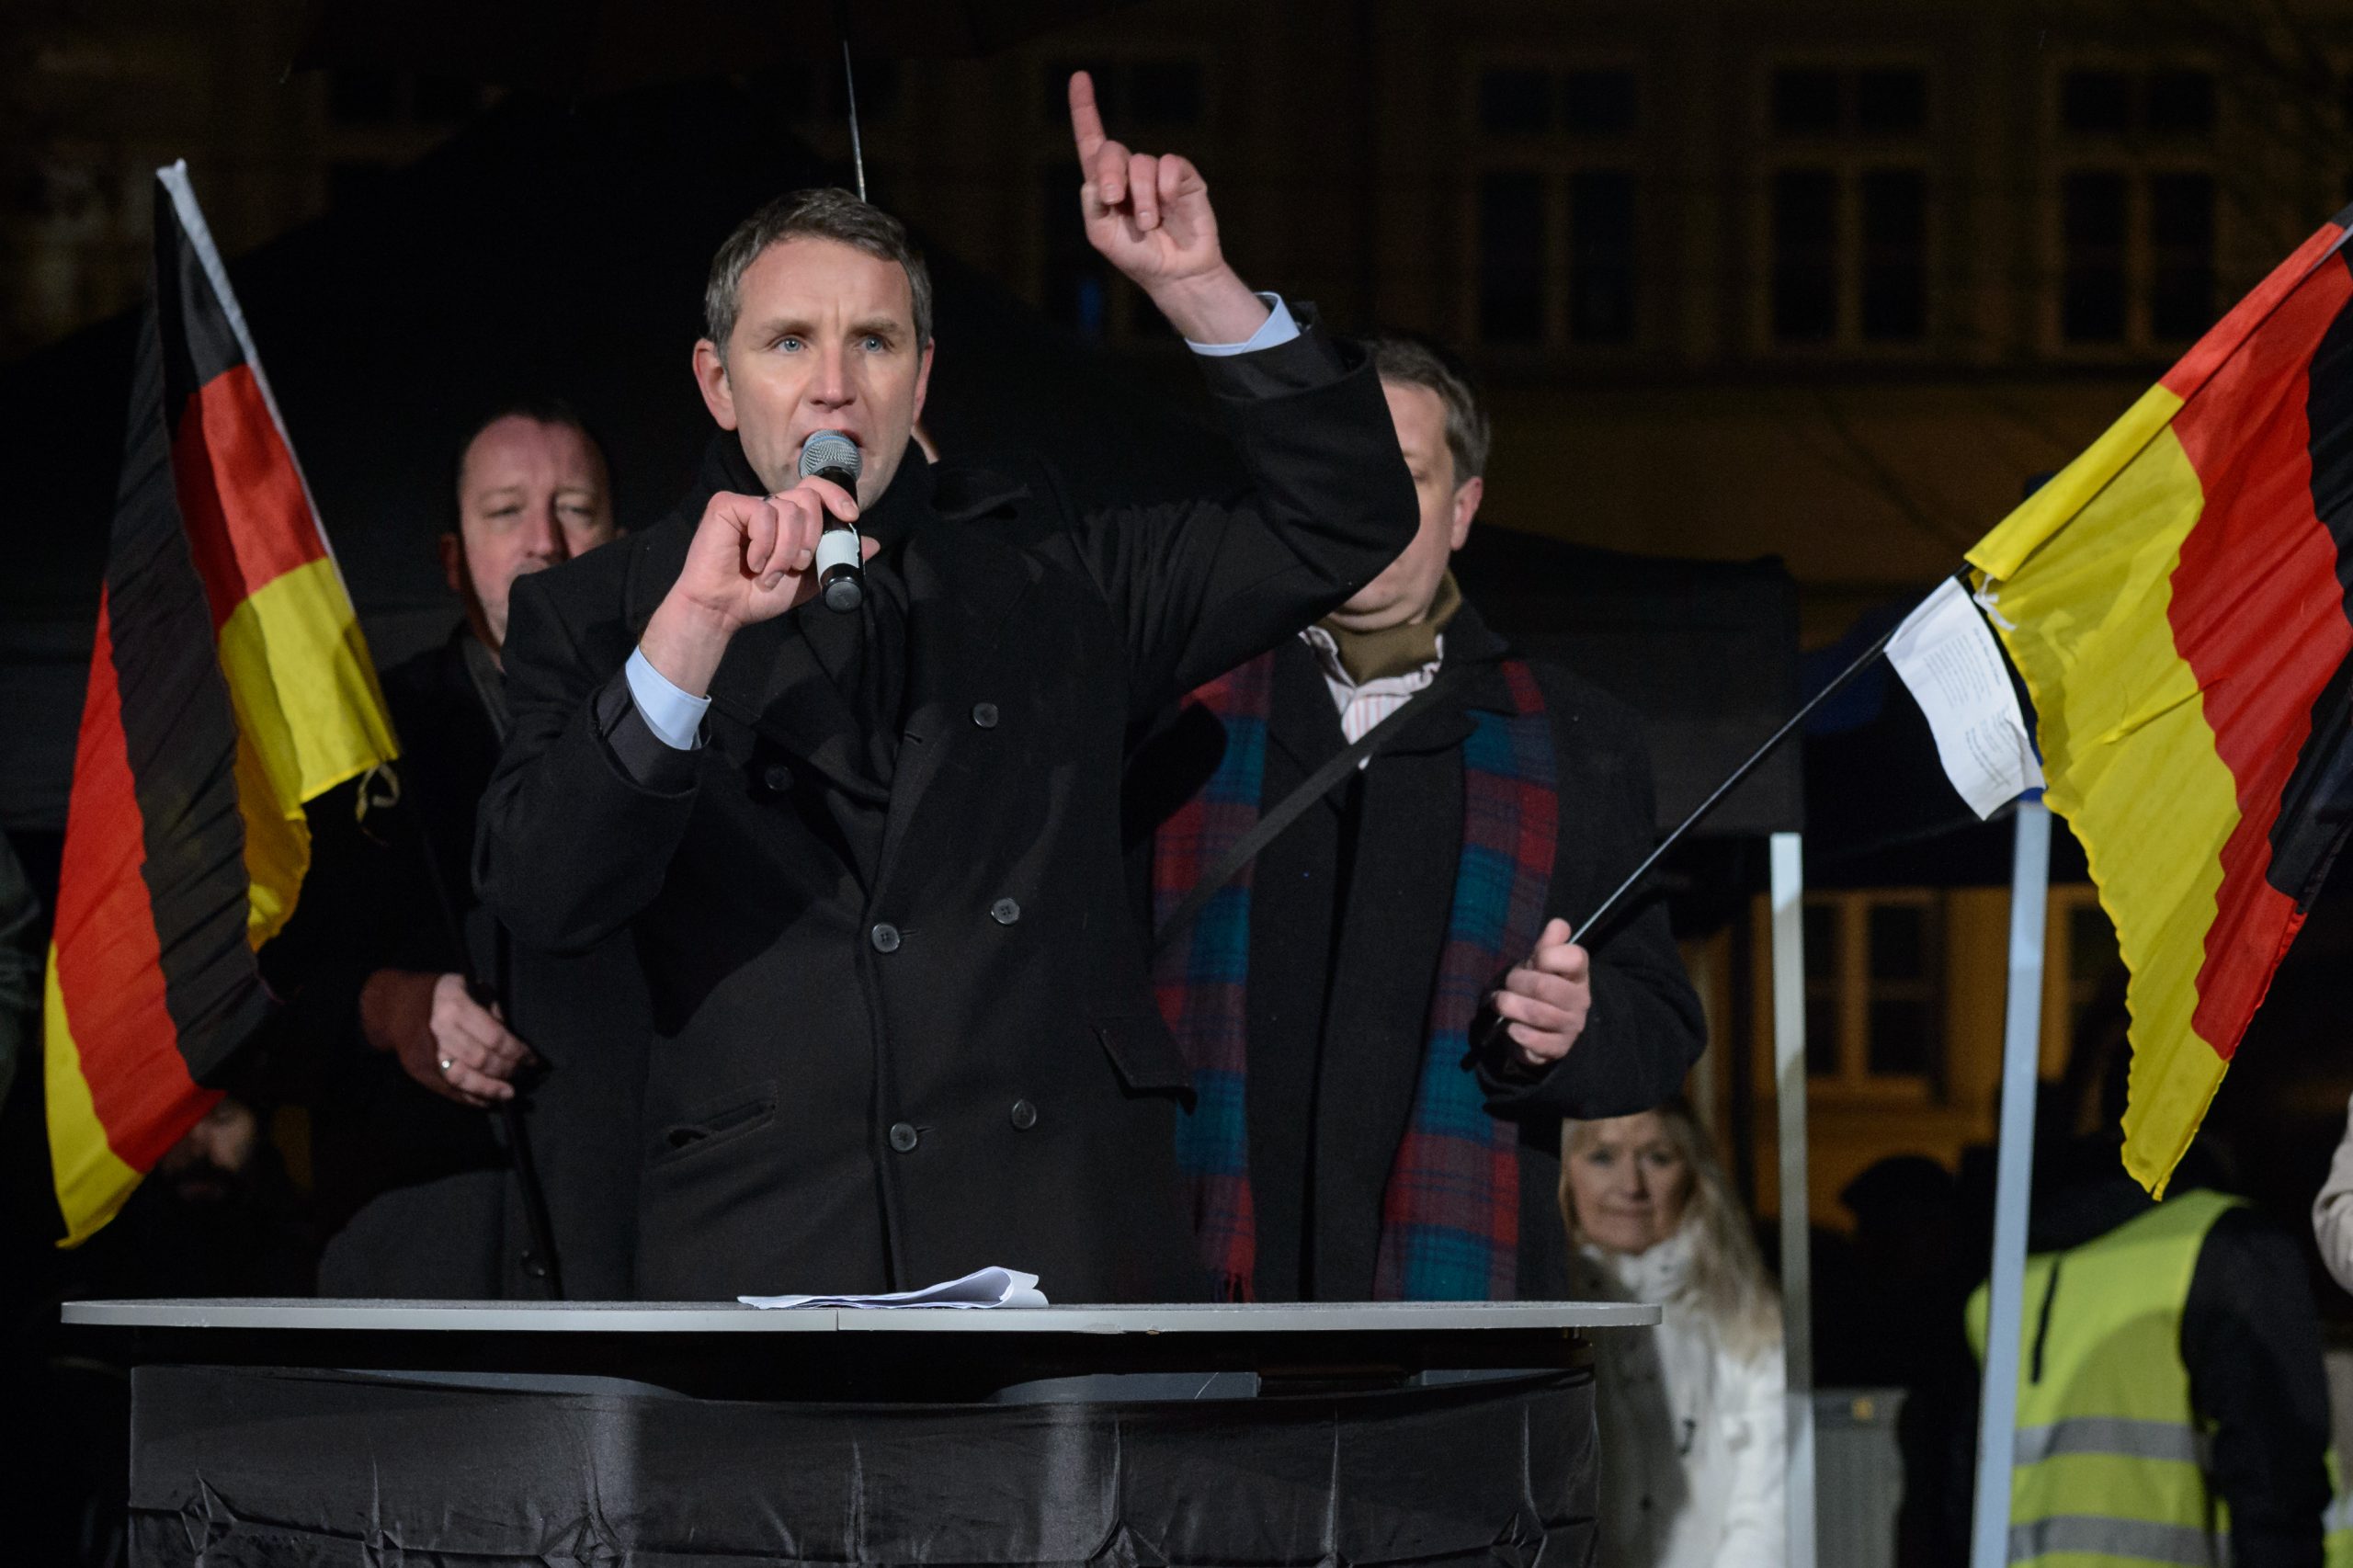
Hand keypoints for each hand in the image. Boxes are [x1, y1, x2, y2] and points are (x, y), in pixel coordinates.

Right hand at [359, 969, 537, 1106]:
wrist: (396, 1006)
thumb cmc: (442, 994)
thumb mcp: (470, 988)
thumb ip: (493, 1011)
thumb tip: (513, 1042)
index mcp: (456, 1007)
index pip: (495, 1037)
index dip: (518, 1052)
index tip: (533, 1059)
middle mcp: (441, 1031)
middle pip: (482, 1060)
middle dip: (508, 1071)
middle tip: (524, 1075)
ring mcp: (428, 1052)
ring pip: (464, 1078)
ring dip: (490, 1089)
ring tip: (509, 1094)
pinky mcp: (421, 1069)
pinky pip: (449, 1088)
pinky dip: (470, 1098)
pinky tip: (487, 1101)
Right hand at [640, 478, 876, 696]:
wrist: (725, 611)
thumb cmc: (758, 595)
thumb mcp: (808, 580)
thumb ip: (836, 558)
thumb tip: (874, 544)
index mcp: (788, 518)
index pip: (816, 489)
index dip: (836, 496)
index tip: (850, 517)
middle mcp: (770, 505)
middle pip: (808, 497)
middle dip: (811, 536)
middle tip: (797, 565)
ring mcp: (748, 503)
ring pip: (788, 509)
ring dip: (786, 550)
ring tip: (770, 573)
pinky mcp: (726, 505)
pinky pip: (762, 513)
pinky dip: (764, 545)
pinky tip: (752, 561)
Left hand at [1066, 70, 1266, 343]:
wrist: (1175, 273)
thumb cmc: (1137, 256)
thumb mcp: (1102, 235)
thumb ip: (1091, 206)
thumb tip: (1096, 178)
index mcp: (1105, 184)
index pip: (1092, 141)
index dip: (1084, 109)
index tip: (1079, 78)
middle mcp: (1129, 173)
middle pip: (1110, 150)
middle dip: (1109, 172)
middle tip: (1113, 199)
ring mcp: (1156, 174)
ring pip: (1141, 163)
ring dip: (1141, 197)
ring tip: (1148, 224)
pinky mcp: (1183, 178)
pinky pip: (1169, 166)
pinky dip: (1164, 187)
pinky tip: (1169, 205)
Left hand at [1492, 918, 1591, 1070]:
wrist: (1543, 1029)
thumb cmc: (1540, 987)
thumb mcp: (1541, 964)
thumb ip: (1548, 944)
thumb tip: (1558, 925)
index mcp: (1578, 974)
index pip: (1575, 957)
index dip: (1547, 956)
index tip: (1534, 960)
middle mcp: (1580, 1000)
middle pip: (1545, 986)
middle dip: (1518, 981)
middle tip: (1507, 983)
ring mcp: (1571, 1027)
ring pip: (1537, 1014)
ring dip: (1511, 1006)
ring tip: (1501, 1002)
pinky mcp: (1557, 1049)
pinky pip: (1534, 1040)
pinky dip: (1516, 1031)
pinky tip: (1510, 1026)